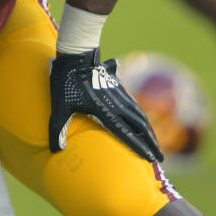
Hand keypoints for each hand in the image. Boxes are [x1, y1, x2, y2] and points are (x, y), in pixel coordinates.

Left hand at [48, 48, 162, 161]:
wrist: (76, 57)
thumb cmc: (66, 84)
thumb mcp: (59, 108)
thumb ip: (58, 130)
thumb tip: (56, 151)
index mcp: (104, 110)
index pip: (126, 133)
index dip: (139, 147)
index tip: (151, 158)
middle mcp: (117, 104)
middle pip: (140, 126)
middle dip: (151, 143)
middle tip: (159, 158)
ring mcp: (120, 95)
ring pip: (140, 115)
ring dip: (150, 131)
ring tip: (155, 145)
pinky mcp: (119, 89)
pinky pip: (135, 106)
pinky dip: (142, 118)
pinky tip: (144, 124)